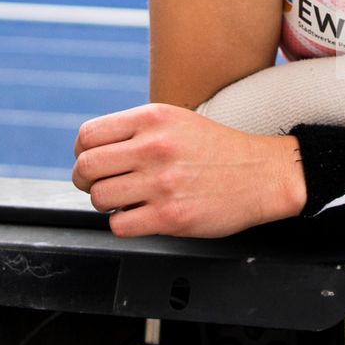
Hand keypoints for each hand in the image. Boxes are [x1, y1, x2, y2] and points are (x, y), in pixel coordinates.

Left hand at [72, 103, 305, 237]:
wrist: (262, 174)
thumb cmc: (216, 149)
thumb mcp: (175, 120)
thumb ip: (135, 130)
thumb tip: (90, 151)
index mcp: (152, 118)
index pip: (88, 136)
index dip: (82, 154)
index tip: (93, 163)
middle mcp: (154, 147)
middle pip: (86, 168)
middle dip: (85, 181)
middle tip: (100, 185)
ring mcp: (161, 183)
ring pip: (99, 198)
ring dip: (107, 204)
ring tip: (127, 200)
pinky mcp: (170, 216)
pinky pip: (119, 226)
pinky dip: (124, 224)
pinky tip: (141, 215)